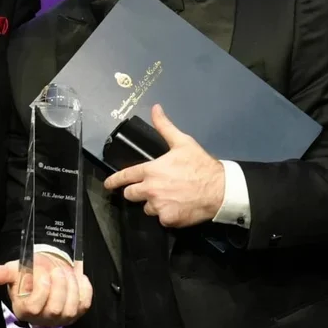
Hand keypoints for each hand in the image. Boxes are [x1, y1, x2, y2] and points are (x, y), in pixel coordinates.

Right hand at [0, 253, 91, 327]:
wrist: (45, 273)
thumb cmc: (29, 274)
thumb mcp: (15, 271)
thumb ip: (3, 273)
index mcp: (26, 311)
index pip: (35, 306)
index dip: (41, 286)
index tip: (41, 271)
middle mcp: (44, 319)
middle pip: (56, 308)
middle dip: (59, 283)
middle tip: (56, 269)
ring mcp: (62, 318)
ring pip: (72, 307)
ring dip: (71, 284)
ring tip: (65, 271)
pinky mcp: (77, 312)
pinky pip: (85, 302)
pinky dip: (84, 287)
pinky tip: (78, 276)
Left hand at [104, 104, 225, 227]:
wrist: (220, 189)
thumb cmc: (200, 165)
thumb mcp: (182, 142)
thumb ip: (164, 127)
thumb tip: (155, 108)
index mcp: (150, 171)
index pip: (125, 176)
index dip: (114, 181)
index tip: (108, 184)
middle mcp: (150, 189)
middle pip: (130, 195)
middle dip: (137, 192)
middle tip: (150, 189)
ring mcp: (159, 206)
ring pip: (147, 208)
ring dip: (154, 204)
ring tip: (170, 197)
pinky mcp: (168, 220)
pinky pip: (161, 218)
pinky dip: (168, 214)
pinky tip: (178, 207)